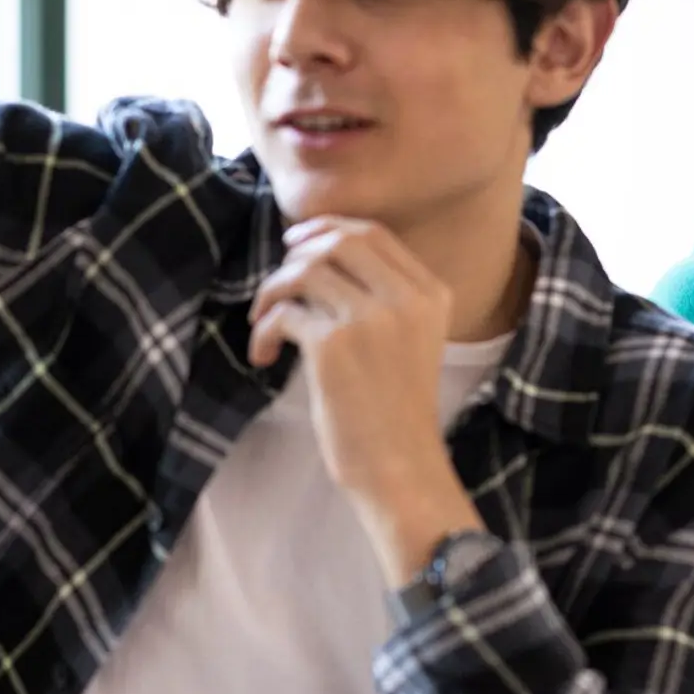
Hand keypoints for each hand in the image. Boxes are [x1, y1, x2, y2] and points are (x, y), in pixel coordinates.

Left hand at [247, 216, 481, 582]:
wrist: (399, 466)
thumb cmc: (397, 411)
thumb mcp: (412, 340)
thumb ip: (386, 298)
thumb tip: (320, 257)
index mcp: (430, 293)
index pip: (374, 233)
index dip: (329, 228)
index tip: (299, 244)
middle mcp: (405, 298)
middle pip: (338, 241)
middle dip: (296, 254)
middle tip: (276, 284)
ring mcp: (370, 318)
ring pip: (305, 270)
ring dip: (272, 291)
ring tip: (264, 321)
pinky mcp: (333, 344)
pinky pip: (284, 312)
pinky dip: (263, 329)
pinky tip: (264, 355)